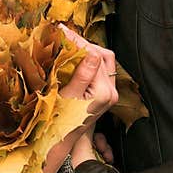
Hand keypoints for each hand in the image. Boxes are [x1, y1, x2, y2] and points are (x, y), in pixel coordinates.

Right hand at [40, 27, 117, 172]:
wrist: (61, 140)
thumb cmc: (61, 121)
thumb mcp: (68, 96)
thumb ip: (82, 73)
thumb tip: (90, 52)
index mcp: (104, 93)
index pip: (95, 57)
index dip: (79, 42)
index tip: (63, 32)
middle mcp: (111, 92)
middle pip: (103, 56)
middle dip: (84, 44)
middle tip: (65, 35)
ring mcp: (109, 93)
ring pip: (103, 61)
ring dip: (87, 50)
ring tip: (69, 43)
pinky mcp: (104, 94)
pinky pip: (100, 69)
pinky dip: (88, 60)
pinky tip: (74, 56)